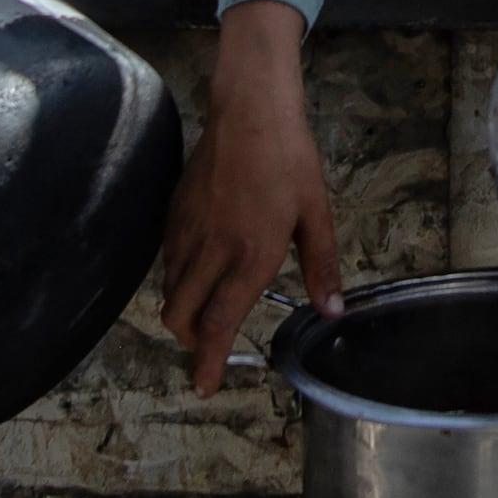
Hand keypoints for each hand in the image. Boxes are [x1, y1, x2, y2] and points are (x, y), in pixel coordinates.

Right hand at [160, 19, 340, 393]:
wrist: (249, 111)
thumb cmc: (288, 160)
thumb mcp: (316, 214)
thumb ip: (321, 267)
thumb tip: (331, 311)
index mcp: (250, 256)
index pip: (220, 323)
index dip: (209, 360)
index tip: (204, 386)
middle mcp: (212, 251)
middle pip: (181, 317)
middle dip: (190, 341)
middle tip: (208, 346)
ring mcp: (187, 232)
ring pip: (170, 291)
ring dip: (183, 311)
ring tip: (205, 311)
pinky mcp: (174, 214)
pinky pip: (167, 261)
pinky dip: (178, 279)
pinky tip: (199, 269)